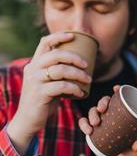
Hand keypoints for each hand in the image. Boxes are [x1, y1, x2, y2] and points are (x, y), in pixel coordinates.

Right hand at [7, 32, 91, 153]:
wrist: (29, 119)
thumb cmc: (44, 99)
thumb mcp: (48, 82)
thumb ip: (57, 72)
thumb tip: (80, 64)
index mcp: (35, 63)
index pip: (44, 42)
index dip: (59, 36)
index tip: (73, 36)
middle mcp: (33, 69)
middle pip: (56, 54)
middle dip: (74, 57)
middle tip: (87, 64)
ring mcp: (35, 81)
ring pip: (60, 70)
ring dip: (78, 74)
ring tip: (88, 80)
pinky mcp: (40, 93)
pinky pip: (62, 86)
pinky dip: (74, 88)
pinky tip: (81, 92)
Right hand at [79, 85, 136, 155]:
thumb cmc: (132, 153)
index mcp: (124, 114)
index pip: (121, 99)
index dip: (118, 91)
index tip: (116, 88)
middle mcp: (112, 115)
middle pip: (105, 101)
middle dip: (102, 102)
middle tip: (102, 109)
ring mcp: (101, 121)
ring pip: (94, 110)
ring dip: (92, 113)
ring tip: (95, 123)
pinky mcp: (92, 129)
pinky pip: (84, 122)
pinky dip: (83, 123)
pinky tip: (88, 130)